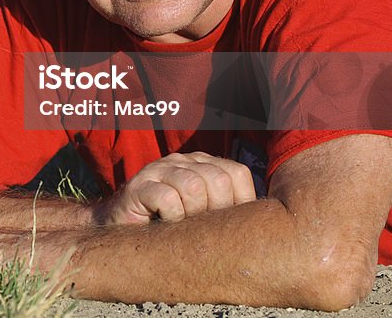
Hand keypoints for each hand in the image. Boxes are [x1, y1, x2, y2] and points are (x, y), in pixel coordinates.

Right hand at [99, 152, 255, 224]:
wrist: (121, 230)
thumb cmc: (170, 227)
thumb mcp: (204, 216)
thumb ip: (228, 209)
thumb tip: (270, 224)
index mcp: (202, 164)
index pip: (237, 173)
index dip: (239, 203)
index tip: (224, 224)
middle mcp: (182, 161)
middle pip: (219, 179)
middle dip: (215, 211)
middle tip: (200, 226)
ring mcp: (159, 170)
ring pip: (194, 186)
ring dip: (192, 215)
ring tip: (181, 224)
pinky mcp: (139, 186)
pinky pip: (168, 199)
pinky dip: (171, 218)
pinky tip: (164, 223)